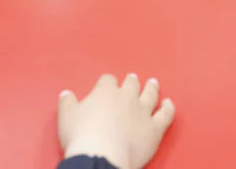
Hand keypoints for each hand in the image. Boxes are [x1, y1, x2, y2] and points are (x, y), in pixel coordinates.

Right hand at [58, 73, 175, 168]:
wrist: (101, 156)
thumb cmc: (81, 137)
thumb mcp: (66, 117)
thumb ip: (67, 103)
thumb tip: (66, 95)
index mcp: (105, 92)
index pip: (108, 80)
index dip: (108, 83)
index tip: (107, 84)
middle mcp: (126, 97)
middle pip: (131, 84)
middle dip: (131, 81)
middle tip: (133, 79)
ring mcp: (143, 112)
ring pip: (150, 94)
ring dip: (152, 88)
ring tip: (153, 83)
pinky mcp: (154, 128)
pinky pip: (165, 114)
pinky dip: (168, 108)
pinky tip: (169, 104)